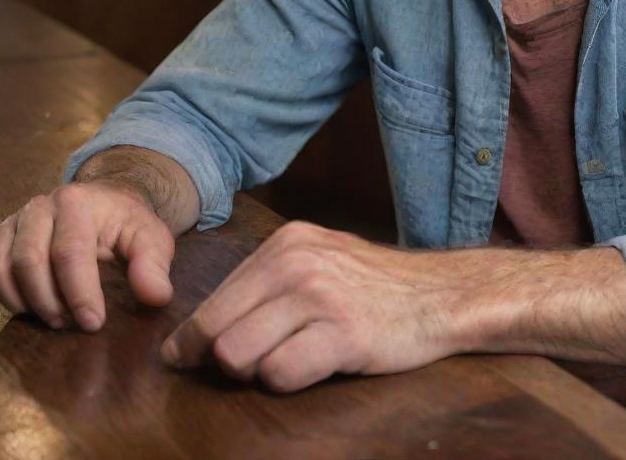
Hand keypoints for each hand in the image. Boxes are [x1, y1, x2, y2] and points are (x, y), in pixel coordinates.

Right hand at [0, 180, 175, 331]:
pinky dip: (8, 297)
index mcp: (79, 202)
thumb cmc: (127, 223)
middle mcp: (42, 206)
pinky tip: (33, 310)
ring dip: (29, 302)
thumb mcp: (151, 237)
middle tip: (72, 325)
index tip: (93, 323)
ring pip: (6, 268)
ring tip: (57, 320)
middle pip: (31, 261)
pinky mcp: (5, 234)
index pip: (70, 253)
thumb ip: (154, 264)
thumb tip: (157, 297)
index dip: (79, 293)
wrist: (107, 201)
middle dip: (51, 301)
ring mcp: (19, 219)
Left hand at [161, 221, 459, 392]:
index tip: (186, 360)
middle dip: (224, 360)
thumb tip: (190, 339)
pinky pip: (280, 374)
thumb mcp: (316, 263)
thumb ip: (262, 288)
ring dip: (257, 371)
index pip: (213, 301)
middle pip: (217, 332)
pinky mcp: (343, 333)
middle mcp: (297, 263)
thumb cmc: (371, 286)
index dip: (195, 341)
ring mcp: (320, 296)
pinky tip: (316, 364)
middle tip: (252, 365)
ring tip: (290, 359)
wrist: (438, 293)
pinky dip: (288, 381)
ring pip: (239, 355)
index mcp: (285, 243)